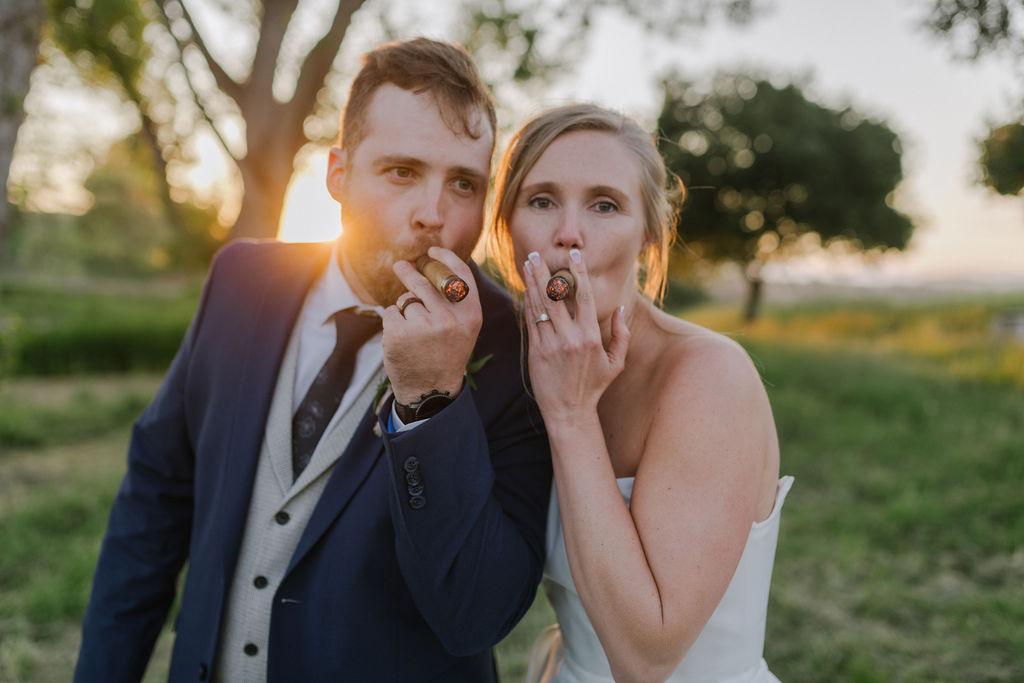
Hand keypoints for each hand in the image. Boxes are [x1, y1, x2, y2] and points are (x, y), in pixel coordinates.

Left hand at [381, 246, 481, 404]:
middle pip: (424, 283)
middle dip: (409, 272)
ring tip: (413, 330)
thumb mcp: (464, 328)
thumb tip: (438, 265)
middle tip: (401, 266)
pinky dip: (393, 322)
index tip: (431, 251)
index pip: (459, 274)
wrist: (431, 390)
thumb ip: (456, 300)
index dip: (445, 257)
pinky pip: (391, 313)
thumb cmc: (447, 354)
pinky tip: (402, 339)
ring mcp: (423, 326)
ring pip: (406, 300)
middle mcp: (449, 319)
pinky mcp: (400, 334)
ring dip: (405, 309)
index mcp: (470, 315)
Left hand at [521, 248, 628, 424]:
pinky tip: (525, 290)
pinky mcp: (536, 352)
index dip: (578, 273)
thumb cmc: (594, 387)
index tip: (574, 255)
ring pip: (540, 306)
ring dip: (532, 283)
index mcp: (591, 336)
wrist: (570, 412)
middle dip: (545, 272)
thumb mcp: (616, 363)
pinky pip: (531, 322)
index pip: (584, 296)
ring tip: (527, 264)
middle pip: (555, 296)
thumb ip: (621, 334)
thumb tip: (620, 308)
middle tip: (537, 253)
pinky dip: (527, 304)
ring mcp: (551, 345)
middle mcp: (571, 338)